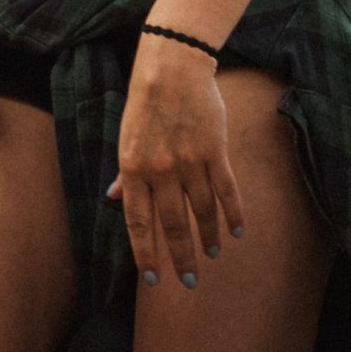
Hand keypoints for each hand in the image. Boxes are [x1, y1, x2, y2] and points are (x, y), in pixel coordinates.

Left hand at [108, 35, 244, 290]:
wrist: (171, 68)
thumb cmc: (144, 103)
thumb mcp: (126, 136)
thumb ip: (126, 173)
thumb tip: (114, 199)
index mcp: (133, 167)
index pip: (138, 221)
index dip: (145, 252)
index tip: (152, 278)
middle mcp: (160, 169)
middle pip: (172, 224)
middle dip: (180, 256)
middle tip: (188, 282)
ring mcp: (190, 162)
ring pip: (201, 212)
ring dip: (207, 238)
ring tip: (210, 255)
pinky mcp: (215, 152)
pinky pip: (226, 191)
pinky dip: (233, 214)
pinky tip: (236, 232)